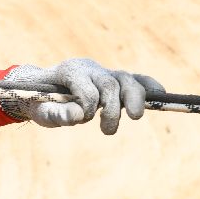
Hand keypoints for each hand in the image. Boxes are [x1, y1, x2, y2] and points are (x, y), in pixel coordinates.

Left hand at [0, 58, 163, 134]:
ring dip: (135, 98)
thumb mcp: (40, 110)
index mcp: (70, 71)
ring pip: (126, 78)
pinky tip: (160, 94)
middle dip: (114, 108)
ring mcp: (103, 71)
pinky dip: (148, 86)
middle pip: (110, 83)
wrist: (39, 87)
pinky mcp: (113, 78)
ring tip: (135, 117)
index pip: (87, 88)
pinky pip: (135, 79)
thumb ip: (56, 114)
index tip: (83, 119)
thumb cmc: (39, 101)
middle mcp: (89, 68)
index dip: (89, 106)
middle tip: (107, 130)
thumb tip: (76, 117)